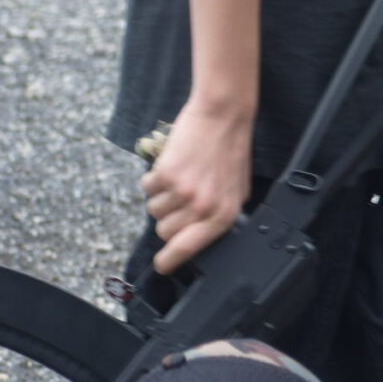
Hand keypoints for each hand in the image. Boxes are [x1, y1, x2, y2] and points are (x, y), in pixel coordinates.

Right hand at [142, 96, 252, 274]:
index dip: (171, 260)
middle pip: (165, 232)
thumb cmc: (230, 152)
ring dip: (161, 196)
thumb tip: (194, 239)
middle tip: (182, 196)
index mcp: (224, 215)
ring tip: (182, 175)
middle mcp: (203, 207)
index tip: (161, 265)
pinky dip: (154, 178)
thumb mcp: (236, 190)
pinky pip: (146, 188)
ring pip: (153, 210)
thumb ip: (217, 215)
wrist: (223, 116)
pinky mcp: (166, 175)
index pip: (190, 249)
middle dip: (168, 217)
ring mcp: (183, 192)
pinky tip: (174, 164)